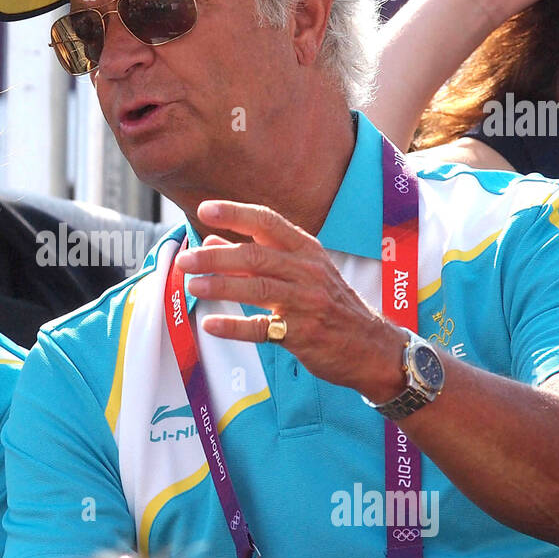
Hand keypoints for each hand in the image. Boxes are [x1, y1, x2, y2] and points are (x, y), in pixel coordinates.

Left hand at [173, 200, 405, 401]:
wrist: (372, 347)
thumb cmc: (332, 304)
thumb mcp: (302, 272)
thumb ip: (257, 256)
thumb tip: (211, 242)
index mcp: (307, 250)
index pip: (268, 222)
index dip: (235, 214)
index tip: (205, 210)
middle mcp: (307, 271)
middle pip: (256, 256)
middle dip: (216, 257)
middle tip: (186, 260)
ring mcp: (306, 303)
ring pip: (257, 288)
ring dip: (220, 286)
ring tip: (191, 285)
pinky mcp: (302, 334)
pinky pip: (261, 329)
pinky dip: (233, 326)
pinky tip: (211, 324)